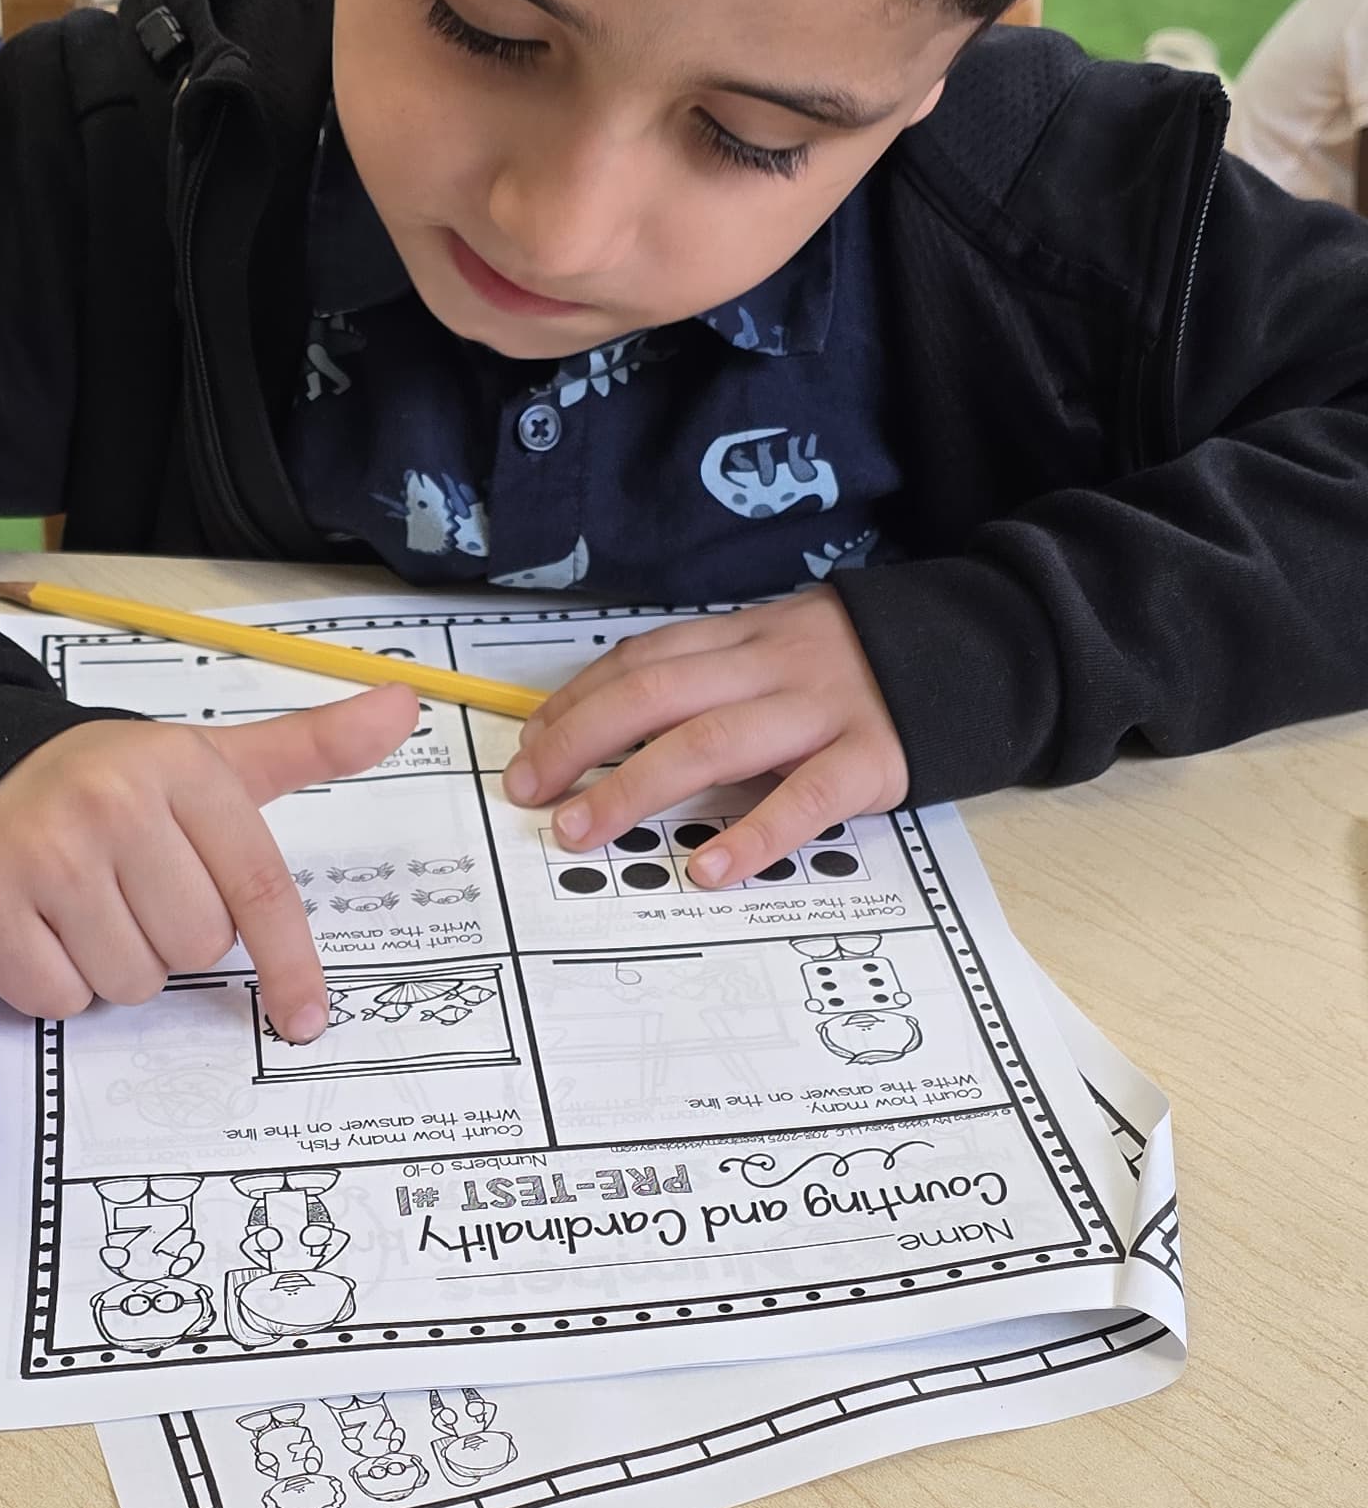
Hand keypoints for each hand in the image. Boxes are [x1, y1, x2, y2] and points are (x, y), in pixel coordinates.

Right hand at [0, 687, 416, 1022]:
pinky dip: (57, 983)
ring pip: (132, 981)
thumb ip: (311, 746)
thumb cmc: (117, 784)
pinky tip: (41, 927)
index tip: (306, 1019)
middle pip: (195, 947)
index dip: (290, 962)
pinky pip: (63, 999)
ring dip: (115, 964)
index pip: (256, 886)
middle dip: (172, 937)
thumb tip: (408, 705)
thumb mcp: (213, 762)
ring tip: (85, 906)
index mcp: (178, 769)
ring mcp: (43, 856)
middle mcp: (111, 804)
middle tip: (134, 890)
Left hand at [503, 591, 907, 880]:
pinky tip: (709, 869)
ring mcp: (822, 710)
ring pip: (712, 743)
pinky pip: (805, 797)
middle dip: (580, 744)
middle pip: (655, 696)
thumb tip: (616, 722)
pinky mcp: (871, 758)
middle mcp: (772, 665)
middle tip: (531, 793)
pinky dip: (753, 834)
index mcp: (746, 638)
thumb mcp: (781, 650)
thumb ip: (714, 679)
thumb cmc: (860, 669)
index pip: (642, 661)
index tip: (530, 745)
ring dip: (634, 790)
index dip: (577, 702)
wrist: (978, 653)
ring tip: (582, 832)